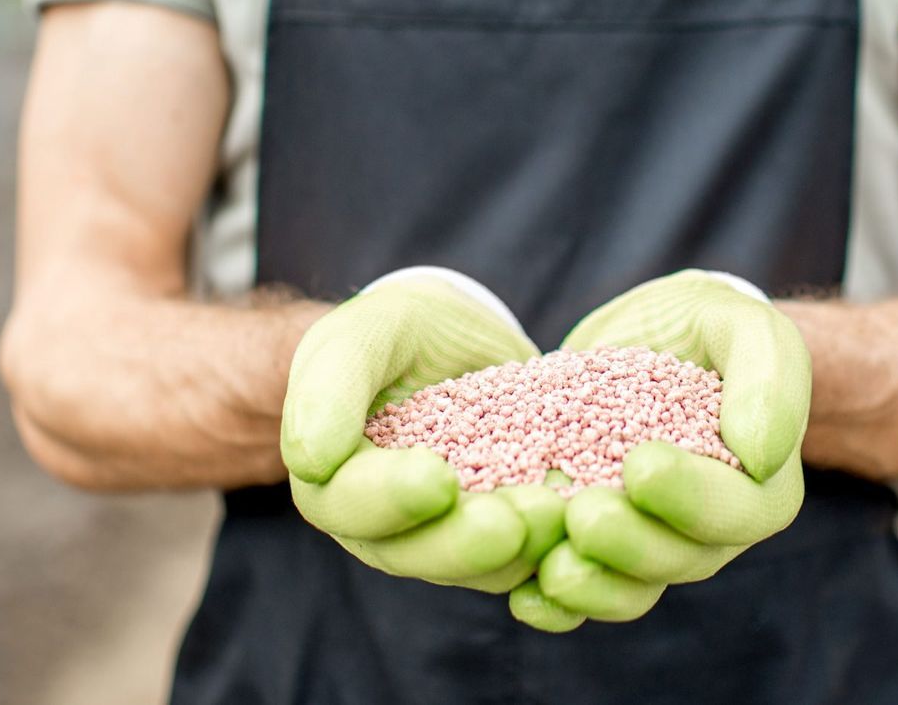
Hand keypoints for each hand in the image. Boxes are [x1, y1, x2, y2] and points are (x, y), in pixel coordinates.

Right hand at [282, 268, 564, 589]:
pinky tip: (587, 520)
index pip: (348, 504)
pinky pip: (528, 558)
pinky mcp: (505, 535)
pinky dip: (556, 548)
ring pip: (475, 567)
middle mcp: (383, 525)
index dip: (389, 498)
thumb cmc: (398, 331)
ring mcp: (446, 536)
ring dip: (517, 551)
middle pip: (412, 553)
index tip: (436, 478)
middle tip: (512, 521)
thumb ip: (329, 386)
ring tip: (557, 514)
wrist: (459, 337)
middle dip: (462, 542)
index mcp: (332, 481)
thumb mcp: (362, 333)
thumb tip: (310, 459)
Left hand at [509, 270, 810, 629]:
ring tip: (549, 569)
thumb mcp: (745, 325)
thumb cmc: (709, 328)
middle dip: (630, 544)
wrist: (654, 338)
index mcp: (761, 487)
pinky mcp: (600, 550)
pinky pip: (584, 589)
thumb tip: (759, 454)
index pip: (738, 508)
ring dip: (591, 585)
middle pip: (679, 558)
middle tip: (582, 516)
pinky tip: (522, 596)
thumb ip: (768, 378)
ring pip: (630, 587)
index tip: (640, 465)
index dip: (691, 496)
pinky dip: (554, 605)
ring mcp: (653, 547)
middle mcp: (712, 532)